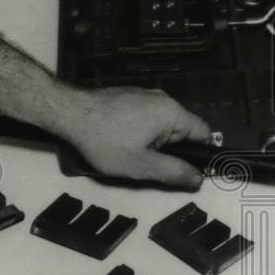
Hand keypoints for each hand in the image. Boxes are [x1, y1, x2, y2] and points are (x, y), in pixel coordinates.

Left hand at [62, 86, 211, 189]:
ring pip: (163, 123)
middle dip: (173, 149)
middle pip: (183, 129)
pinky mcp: (129, 95)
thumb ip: (174, 172)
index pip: (204, 133)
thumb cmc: (107, 141)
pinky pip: (148, 115)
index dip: (201, 154)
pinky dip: (143, 130)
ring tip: (135, 154)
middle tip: (154, 166)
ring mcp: (146, 94)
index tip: (190, 170)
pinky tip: (123, 140)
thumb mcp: (142, 166)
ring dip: (156, 140)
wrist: (69, 113)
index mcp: (173, 113)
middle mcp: (164, 99)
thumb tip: (199, 179)